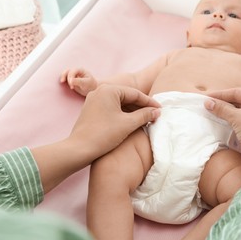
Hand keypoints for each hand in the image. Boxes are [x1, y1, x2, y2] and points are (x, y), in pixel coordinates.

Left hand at [32, 84, 160, 192]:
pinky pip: (111, 108)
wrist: (79, 149)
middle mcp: (100, 91)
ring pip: (119, 103)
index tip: (161, 109)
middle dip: (141, 106)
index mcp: (109, 90)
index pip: (135, 94)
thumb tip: (157, 111)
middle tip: (154, 115)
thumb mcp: (128, 124)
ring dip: (133, 111)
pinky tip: (131, 122)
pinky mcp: (92, 110)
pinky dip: (123, 114)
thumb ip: (145, 115)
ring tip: (145, 120)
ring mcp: (94, 100)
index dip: (150, 102)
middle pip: (127, 97)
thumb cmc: (104, 134)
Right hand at [60, 68, 97, 95]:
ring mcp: (73, 75)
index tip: (71, 83)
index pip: (73, 71)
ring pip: (65, 74)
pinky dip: (64, 80)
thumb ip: (78, 81)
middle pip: (68, 71)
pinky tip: (65, 83)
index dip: (71, 76)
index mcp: (81, 70)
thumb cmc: (91, 85)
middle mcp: (76, 71)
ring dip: (64, 78)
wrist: (92, 90)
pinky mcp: (71, 79)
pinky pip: (65, 78)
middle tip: (71, 86)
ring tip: (65, 83)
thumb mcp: (86, 83)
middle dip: (67, 78)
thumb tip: (70, 81)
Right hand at [204, 85, 240, 178]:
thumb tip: (208, 103)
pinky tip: (231, 117)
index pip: (238, 92)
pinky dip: (239, 116)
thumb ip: (222, 108)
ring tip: (218, 109)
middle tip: (211, 103)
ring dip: (232, 109)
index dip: (220, 95)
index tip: (207, 97)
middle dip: (226, 101)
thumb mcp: (236, 118)